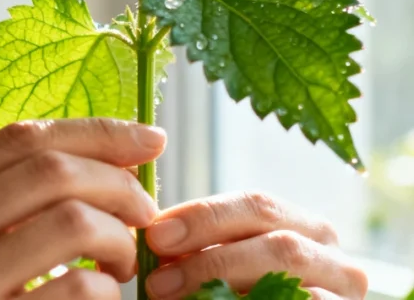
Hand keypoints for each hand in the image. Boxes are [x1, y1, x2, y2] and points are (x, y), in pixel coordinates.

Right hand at [0, 118, 167, 299]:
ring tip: (121, 261)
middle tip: (144, 209)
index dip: (93, 132)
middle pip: (51, 171)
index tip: (146, 138)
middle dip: (119, 183)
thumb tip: (80, 166)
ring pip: (73, 221)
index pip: (16, 139)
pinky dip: (106, 290)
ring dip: (119, 237)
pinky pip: (77, 289)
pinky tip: (99, 297)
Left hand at [144, 191, 368, 299]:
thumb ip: (199, 250)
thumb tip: (151, 243)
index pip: (254, 205)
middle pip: (276, 245)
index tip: (155, 235)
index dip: (203, 217)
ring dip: (226, 292)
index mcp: (300, 224)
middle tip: (159, 281)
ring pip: (290, 284)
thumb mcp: (226, 264)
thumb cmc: (244, 292)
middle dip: (211, 260)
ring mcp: (344, 292)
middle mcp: (330, 254)